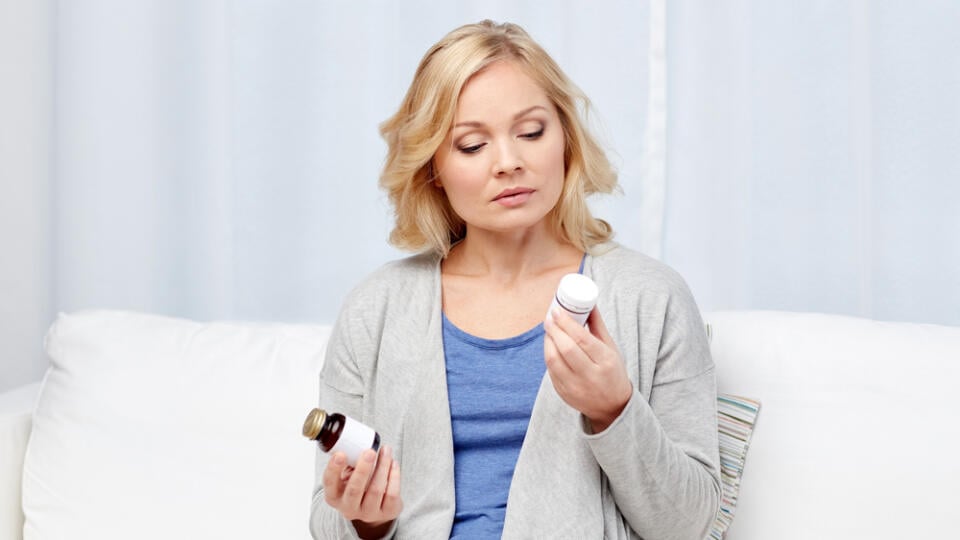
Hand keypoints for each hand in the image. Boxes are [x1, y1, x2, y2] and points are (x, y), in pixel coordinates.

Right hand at [322, 445, 401, 537]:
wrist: (377, 508)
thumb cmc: (360, 486)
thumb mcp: (348, 477)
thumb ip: (349, 463)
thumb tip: (354, 441)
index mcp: (335, 496)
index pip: (329, 483)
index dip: (333, 469)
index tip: (340, 454)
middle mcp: (349, 508)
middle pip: (354, 490)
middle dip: (363, 469)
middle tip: (370, 452)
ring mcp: (368, 513)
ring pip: (376, 489)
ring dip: (382, 466)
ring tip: (386, 450)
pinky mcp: (386, 513)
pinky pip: (391, 493)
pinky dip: (394, 476)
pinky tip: (393, 464)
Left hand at [544, 307, 632, 432]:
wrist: (612, 407)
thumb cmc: (612, 372)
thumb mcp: (611, 349)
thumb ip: (598, 326)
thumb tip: (588, 303)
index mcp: (606, 362)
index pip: (582, 339)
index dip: (566, 323)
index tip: (557, 310)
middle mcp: (591, 376)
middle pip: (566, 349)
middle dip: (554, 329)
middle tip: (549, 318)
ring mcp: (575, 387)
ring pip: (554, 360)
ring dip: (547, 341)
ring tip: (548, 329)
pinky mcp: (564, 393)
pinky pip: (550, 371)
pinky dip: (548, 355)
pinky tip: (550, 345)